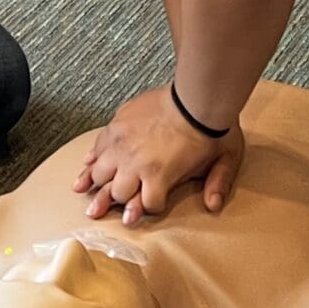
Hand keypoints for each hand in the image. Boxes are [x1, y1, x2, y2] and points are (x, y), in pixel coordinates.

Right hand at [74, 86, 245, 222]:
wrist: (194, 97)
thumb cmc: (211, 129)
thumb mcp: (225, 159)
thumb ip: (218, 183)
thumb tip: (212, 206)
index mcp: (159, 176)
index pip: (147, 205)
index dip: (149, 209)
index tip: (145, 210)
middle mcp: (134, 164)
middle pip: (116, 193)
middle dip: (113, 202)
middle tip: (100, 211)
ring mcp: (122, 144)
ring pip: (99, 172)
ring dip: (94, 183)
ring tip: (82, 191)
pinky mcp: (115, 126)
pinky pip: (97, 147)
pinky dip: (92, 158)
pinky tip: (87, 165)